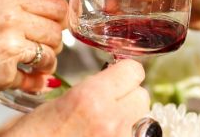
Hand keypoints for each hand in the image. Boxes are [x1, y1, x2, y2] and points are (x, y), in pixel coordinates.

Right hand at [0, 0, 67, 100]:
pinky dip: (34, 82)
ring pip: (51, 55)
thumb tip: (58, 17)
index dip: (62, 19)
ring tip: (36, 64)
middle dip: (55, 43)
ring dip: (48, 63)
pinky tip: (29, 79)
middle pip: (57, 32)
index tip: (59, 26)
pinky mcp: (6, 72)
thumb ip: (23, 7)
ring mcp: (11, 46)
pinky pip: (34, 79)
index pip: (58, 6)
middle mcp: (14, 19)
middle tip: (45, 47)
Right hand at [4, 59, 149, 136]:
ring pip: (144, 118)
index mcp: (91, 97)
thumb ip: (90, 91)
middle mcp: (111, 119)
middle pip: (142, 95)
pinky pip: (137, 136)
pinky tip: (105, 136)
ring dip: (130, 119)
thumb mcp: (56, 106)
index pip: (134, 70)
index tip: (117, 77)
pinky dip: (126, 134)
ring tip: (106, 126)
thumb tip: (111, 84)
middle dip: (128, 97)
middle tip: (110, 104)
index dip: (124, 73)